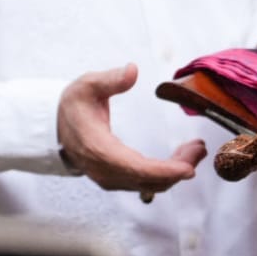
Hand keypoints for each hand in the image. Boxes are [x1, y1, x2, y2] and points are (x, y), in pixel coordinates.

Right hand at [57, 64, 206, 198]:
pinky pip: (145, 182)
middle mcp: (106, 170)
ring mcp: (111, 178)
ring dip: (175, 171)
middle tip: (199, 149)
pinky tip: (180, 158)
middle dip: (178, 168)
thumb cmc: (73, 106)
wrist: (56, 126)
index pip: (135, 168)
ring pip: (150, 184)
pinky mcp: (117, 179)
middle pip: (148, 180)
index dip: (163, 171)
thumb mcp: (87, 85)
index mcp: (99, 149)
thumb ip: (110, 79)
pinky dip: (166, 173)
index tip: (187, 167)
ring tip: (195, 150)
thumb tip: (132, 71)